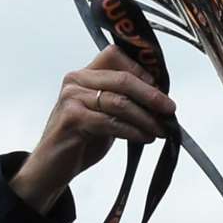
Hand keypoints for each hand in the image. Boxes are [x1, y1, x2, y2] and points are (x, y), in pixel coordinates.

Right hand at [9, 46, 176, 212]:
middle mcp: (76, 80)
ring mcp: (72, 98)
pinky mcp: (72, 118)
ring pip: (120, 102)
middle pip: (123, 79)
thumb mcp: (103, 114)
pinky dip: (133, 131)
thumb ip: (123, 101)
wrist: (52, 166)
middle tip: (170, 109)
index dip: (142, 71)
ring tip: (161, 130)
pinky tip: (145, 138)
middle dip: (151, 95)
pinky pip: (111, 122)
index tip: (161, 89)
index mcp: (84, 74)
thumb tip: (159, 99)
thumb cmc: (80, 140)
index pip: (116, 55)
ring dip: (146, 118)